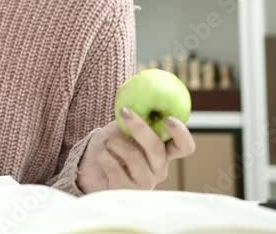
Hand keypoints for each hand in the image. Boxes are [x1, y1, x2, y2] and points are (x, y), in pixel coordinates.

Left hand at [76, 108, 195, 192]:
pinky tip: (102, 156)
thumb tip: (139, 85)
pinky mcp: (125, 191)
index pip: (184, 146)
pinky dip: (104, 155)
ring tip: (107, 141)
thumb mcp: (126, 126)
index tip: (168, 118)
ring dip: (114, 142)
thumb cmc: (112, 143)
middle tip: (125, 111)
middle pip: (157, 149)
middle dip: (140, 128)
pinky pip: (114, 166)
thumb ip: (138, 114)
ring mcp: (143, 183)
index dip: (181, 134)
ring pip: (133, 156)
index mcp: (164, 152)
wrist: (91, 168)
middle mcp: (158, 169)